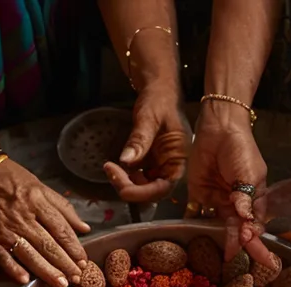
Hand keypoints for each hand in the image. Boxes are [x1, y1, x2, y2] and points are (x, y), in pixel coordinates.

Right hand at [0, 158, 90, 286]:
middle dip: (65, 264)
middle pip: (49, 245)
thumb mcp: (40, 186)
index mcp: (37, 202)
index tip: (83, 260)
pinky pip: (3, 257)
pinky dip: (13, 269)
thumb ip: (63, 207)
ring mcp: (5, 230)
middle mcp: (23, 218)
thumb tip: (84, 227)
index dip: (74, 247)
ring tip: (61, 283)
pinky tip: (25, 281)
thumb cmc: (8, 178)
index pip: (61, 230)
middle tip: (78, 278)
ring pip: (30, 254)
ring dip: (47, 271)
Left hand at [105, 87, 188, 201]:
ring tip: (111, 167)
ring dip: (126, 182)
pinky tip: (115, 166)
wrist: (159, 90)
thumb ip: (139, 140)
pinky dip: (125, 176)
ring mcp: (161, 165)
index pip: (164, 187)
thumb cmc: (160, 100)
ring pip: (143, 187)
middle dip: (130, 187)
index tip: (122, 189)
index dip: (143, 193)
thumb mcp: (149, 118)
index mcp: (179, 159)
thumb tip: (125, 161)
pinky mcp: (151, 163)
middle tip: (111, 170)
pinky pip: (138, 177)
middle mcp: (172, 166)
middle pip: (152, 191)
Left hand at [188, 115, 275, 268]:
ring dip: (223, 240)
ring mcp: (218, 200)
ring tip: (226, 256)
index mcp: (253, 198)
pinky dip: (196, 227)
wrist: (219, 128)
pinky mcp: (199, 195)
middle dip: (241, 246)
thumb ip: (246, 198)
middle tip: (240, 261)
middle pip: (239, 230)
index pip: (256, 225)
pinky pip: (198, 215)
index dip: (258, 241)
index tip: (264, 259)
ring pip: (220, 226)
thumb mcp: (249, 174)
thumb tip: (245, 220)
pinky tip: (196, 243)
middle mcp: (236, 203)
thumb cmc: (241, 149)